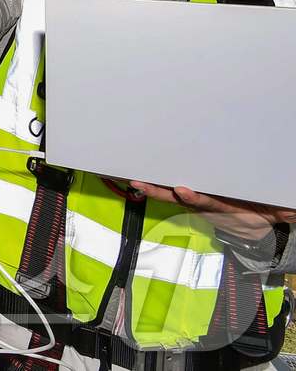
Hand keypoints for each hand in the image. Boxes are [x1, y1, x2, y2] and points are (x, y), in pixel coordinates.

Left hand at [131, 182, 295, 241]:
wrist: (252, 231)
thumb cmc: (259, 215)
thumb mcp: (273, 214)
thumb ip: (282, 212)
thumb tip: (293, 212)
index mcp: (223, 208)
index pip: (207, 202)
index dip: (195, 198)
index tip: (183, 190)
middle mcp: (205, 206)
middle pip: (179, 199)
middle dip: (159, 191)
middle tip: (140, 183)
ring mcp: (196, 204)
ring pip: (170, 196)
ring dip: (152, 189)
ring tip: (132, 180)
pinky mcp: (191, 200)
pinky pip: (170, 193)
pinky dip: (156, 188)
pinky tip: (140, 181)